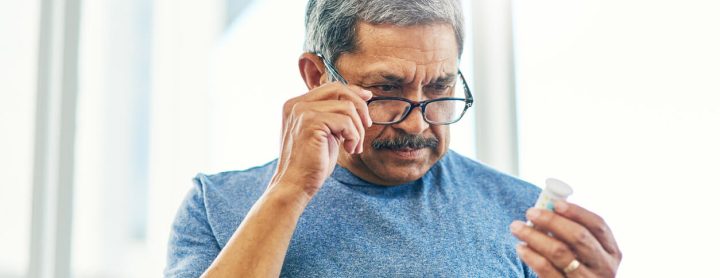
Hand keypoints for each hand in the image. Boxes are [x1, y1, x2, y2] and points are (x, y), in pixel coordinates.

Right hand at [270, 82, 371, 198]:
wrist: (295, 185)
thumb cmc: (312, 163)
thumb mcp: (325, 133)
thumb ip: (334, 115)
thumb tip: (360, 98)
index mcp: (296, 104)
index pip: (330, 87)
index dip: (352, 91)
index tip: (368, 98)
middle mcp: (296, 104)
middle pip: (339, 89)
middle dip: (360, 106)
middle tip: (367, 126)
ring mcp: (302, 112)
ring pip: (346, 107)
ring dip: (358, 129)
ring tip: (354, 147)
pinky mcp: (310, 122)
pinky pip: (346, 121)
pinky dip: (354, 136)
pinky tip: (349, 149)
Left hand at [510, 201, 621, 276]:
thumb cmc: (577, 270)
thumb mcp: (586, 255)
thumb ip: (573, 234)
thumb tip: (546, 208)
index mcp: (612, 252)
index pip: (598, 225)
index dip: (577, 212)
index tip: (556, 203)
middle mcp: (604, 267)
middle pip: (579, 237)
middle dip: (552, 221)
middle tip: (530, 212)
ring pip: (560, 252)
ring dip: (535, 236)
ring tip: (517, 228)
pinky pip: (547, 270)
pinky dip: (532, 256)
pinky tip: (521, 248)